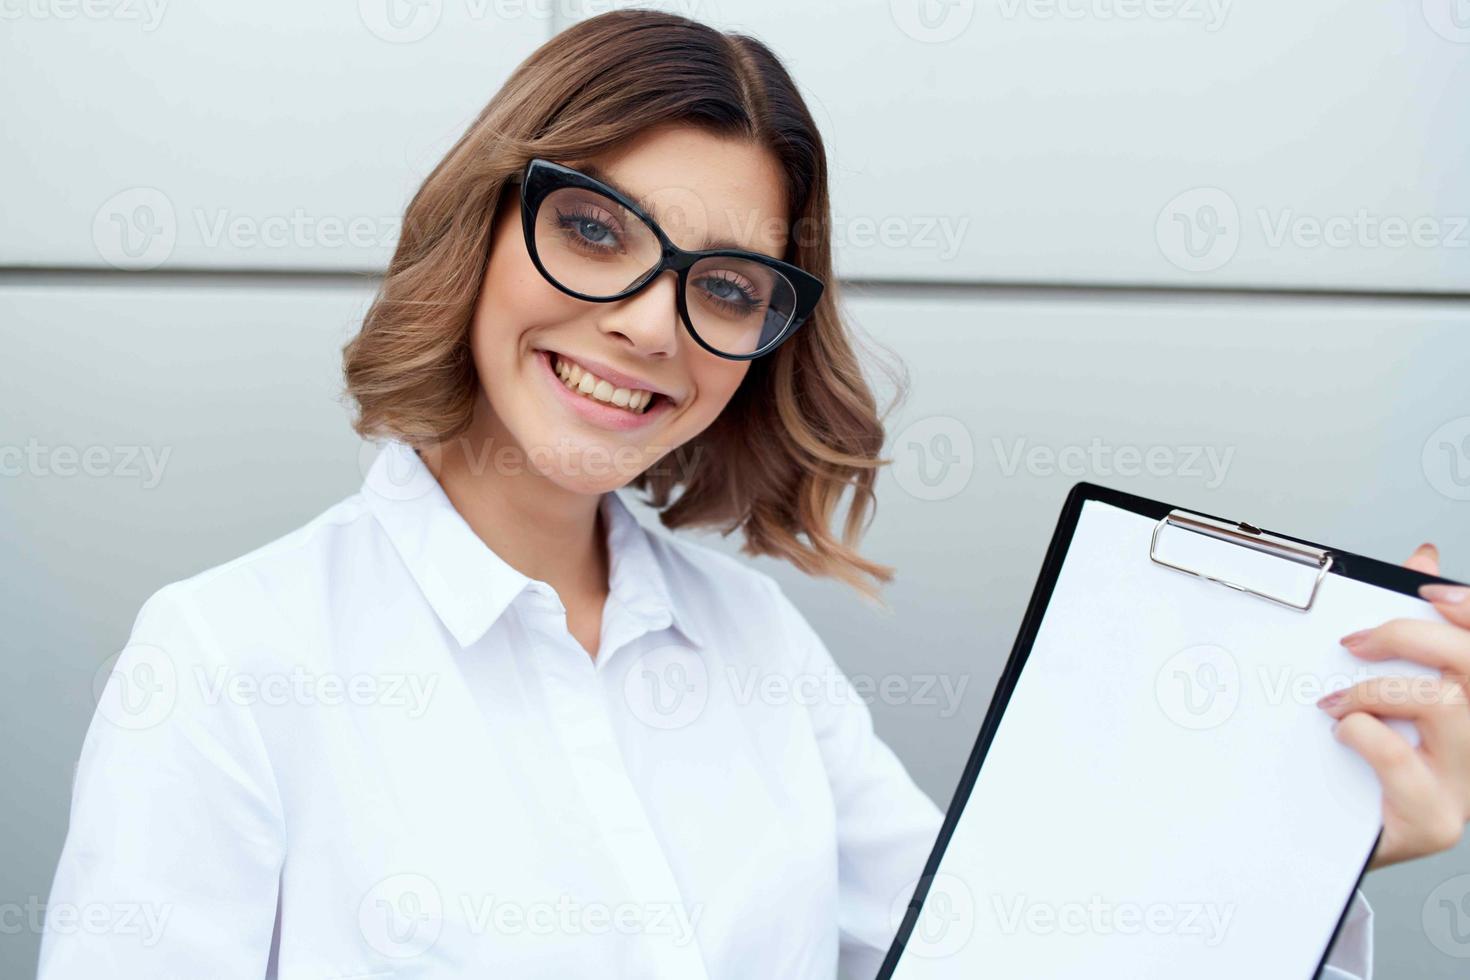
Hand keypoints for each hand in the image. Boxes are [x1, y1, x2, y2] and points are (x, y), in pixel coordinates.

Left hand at [1316, 543, 1469, 869]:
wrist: (1332, 837)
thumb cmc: (1363, 760)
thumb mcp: (1381, 686)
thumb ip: (1406, 627)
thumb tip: (1423, 558)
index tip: (1429, 590)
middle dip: (1409, 637)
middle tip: (1354, 641)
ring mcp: (1464, 783)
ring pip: (1446, 706)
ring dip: (1378, 690)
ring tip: (1337, 701)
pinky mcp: (1435, 821)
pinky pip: (1404, 760)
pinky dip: (1364, 735)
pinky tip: (1343, 734)